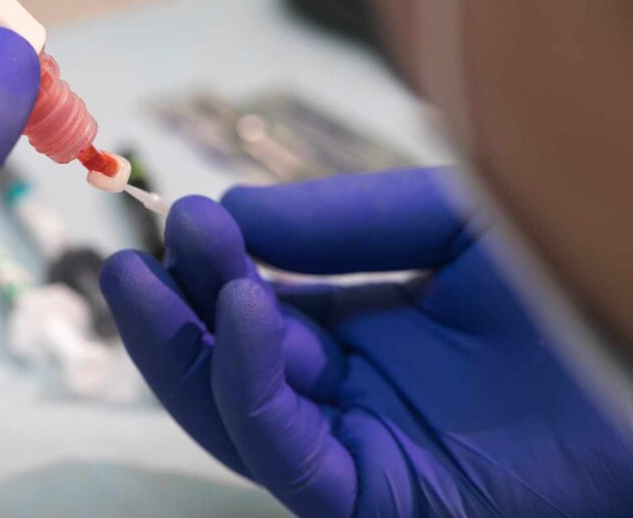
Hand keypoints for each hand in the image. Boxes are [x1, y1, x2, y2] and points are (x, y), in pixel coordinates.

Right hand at [100, 168, 632, 516]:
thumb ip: (341, 221)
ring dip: (182, 348)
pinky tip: (244, 309)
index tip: (183, 214)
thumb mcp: (444, 224)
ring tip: (141, 276)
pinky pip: (285, 453)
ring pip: (234, 416)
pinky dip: (249, 382)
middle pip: (227, 368)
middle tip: (131, 254)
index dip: (213, 265)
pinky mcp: (374, 500)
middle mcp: (349, 396)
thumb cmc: (569, 278)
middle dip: (172, 313)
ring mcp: (358, 452)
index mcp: (363, 333)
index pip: (257, 308)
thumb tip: (232, 211)